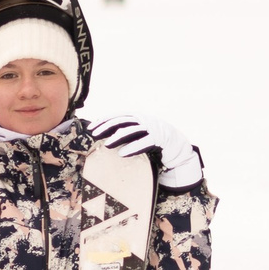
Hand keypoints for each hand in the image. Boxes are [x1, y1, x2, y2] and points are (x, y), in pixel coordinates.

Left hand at [88, 114, 202, 188]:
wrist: (177, 146)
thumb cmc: (153, 141)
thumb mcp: (137, 134)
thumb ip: (124, 132)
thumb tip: (103, 135)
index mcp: (137, 117)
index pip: (117, 116)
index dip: (103, 120)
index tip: (91, 128)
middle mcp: (144, 119)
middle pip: (122, 121)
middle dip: (106, 127)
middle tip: (94, 135)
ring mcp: (152, 128)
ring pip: (131, 131)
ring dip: (117, 138)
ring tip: (106, 145)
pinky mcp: (159, 139)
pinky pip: (143, 142)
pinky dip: (132, 147)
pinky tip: (122, 153)